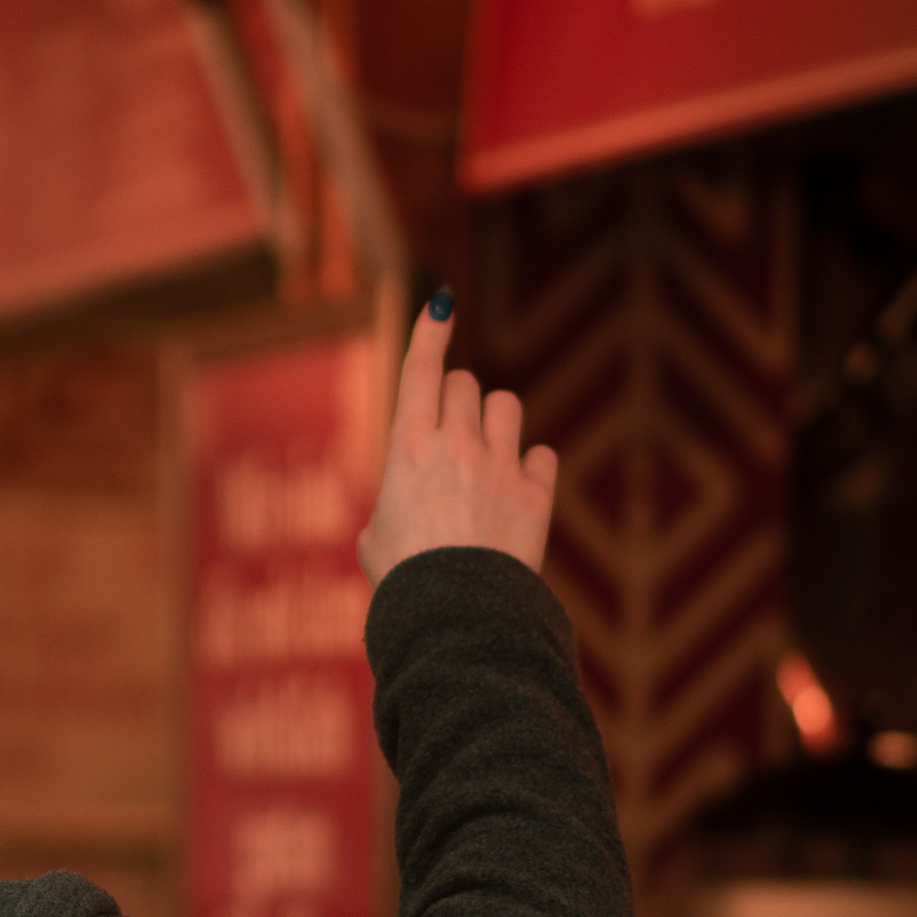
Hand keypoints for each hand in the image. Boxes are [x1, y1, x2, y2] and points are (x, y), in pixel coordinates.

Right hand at [356, 291, 557, 586]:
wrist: (459, 616)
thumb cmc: (405, 583)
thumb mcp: (375, 539)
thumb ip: (391, 507)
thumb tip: (397, 515)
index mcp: (406, 447)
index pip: (420, 369)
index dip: (430, 330)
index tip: (442, 301)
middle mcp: (455, 444)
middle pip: (462, 383)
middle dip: (454, 400)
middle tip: (448, 437)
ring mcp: (500, 465)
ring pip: (505, 404)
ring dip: (494, 420)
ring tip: (485, 456)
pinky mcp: (536, 493)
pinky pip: (540, 454)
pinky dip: (529, 466)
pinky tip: (517, 490)